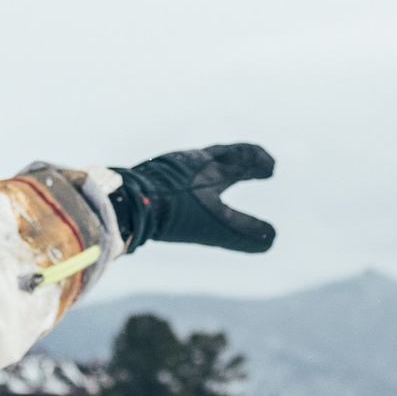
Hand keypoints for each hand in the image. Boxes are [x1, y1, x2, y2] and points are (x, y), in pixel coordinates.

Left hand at [109, 143, 275, 253]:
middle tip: (257, 166)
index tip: (271, 168)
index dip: (259, 163)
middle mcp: (193, 160)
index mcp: (213, 166)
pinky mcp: (151, 177)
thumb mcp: (214, 226)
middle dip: (243, 162)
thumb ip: (243, 233)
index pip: (244, 157)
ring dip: (218, 168)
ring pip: (201, 162)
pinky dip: (194, 178)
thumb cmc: (173, 212)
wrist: (125, 202)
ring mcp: (170, 167)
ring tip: (222, 175)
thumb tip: (271, 239)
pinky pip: (180, 173)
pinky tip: (185, 189)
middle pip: (224, 155)